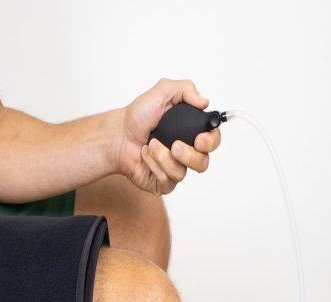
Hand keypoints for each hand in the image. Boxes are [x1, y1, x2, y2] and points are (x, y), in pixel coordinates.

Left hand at [117, 78, 221, 194]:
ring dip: (163, 157)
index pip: (213, 141)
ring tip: (151, 144)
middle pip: (203, 163)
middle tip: (174, 146)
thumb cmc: (138, 116)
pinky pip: (167, 181)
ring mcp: (175, 169)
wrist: (118, 135)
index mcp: (191, 132)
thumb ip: (186, 89)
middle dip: (189, 156)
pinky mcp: (163, 183)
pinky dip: (154, 166)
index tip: (199, 140)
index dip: (210, 142)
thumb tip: (204, 102)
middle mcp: (186, 153)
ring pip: (181, 173)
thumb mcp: (162, 91)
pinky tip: (145, 155)